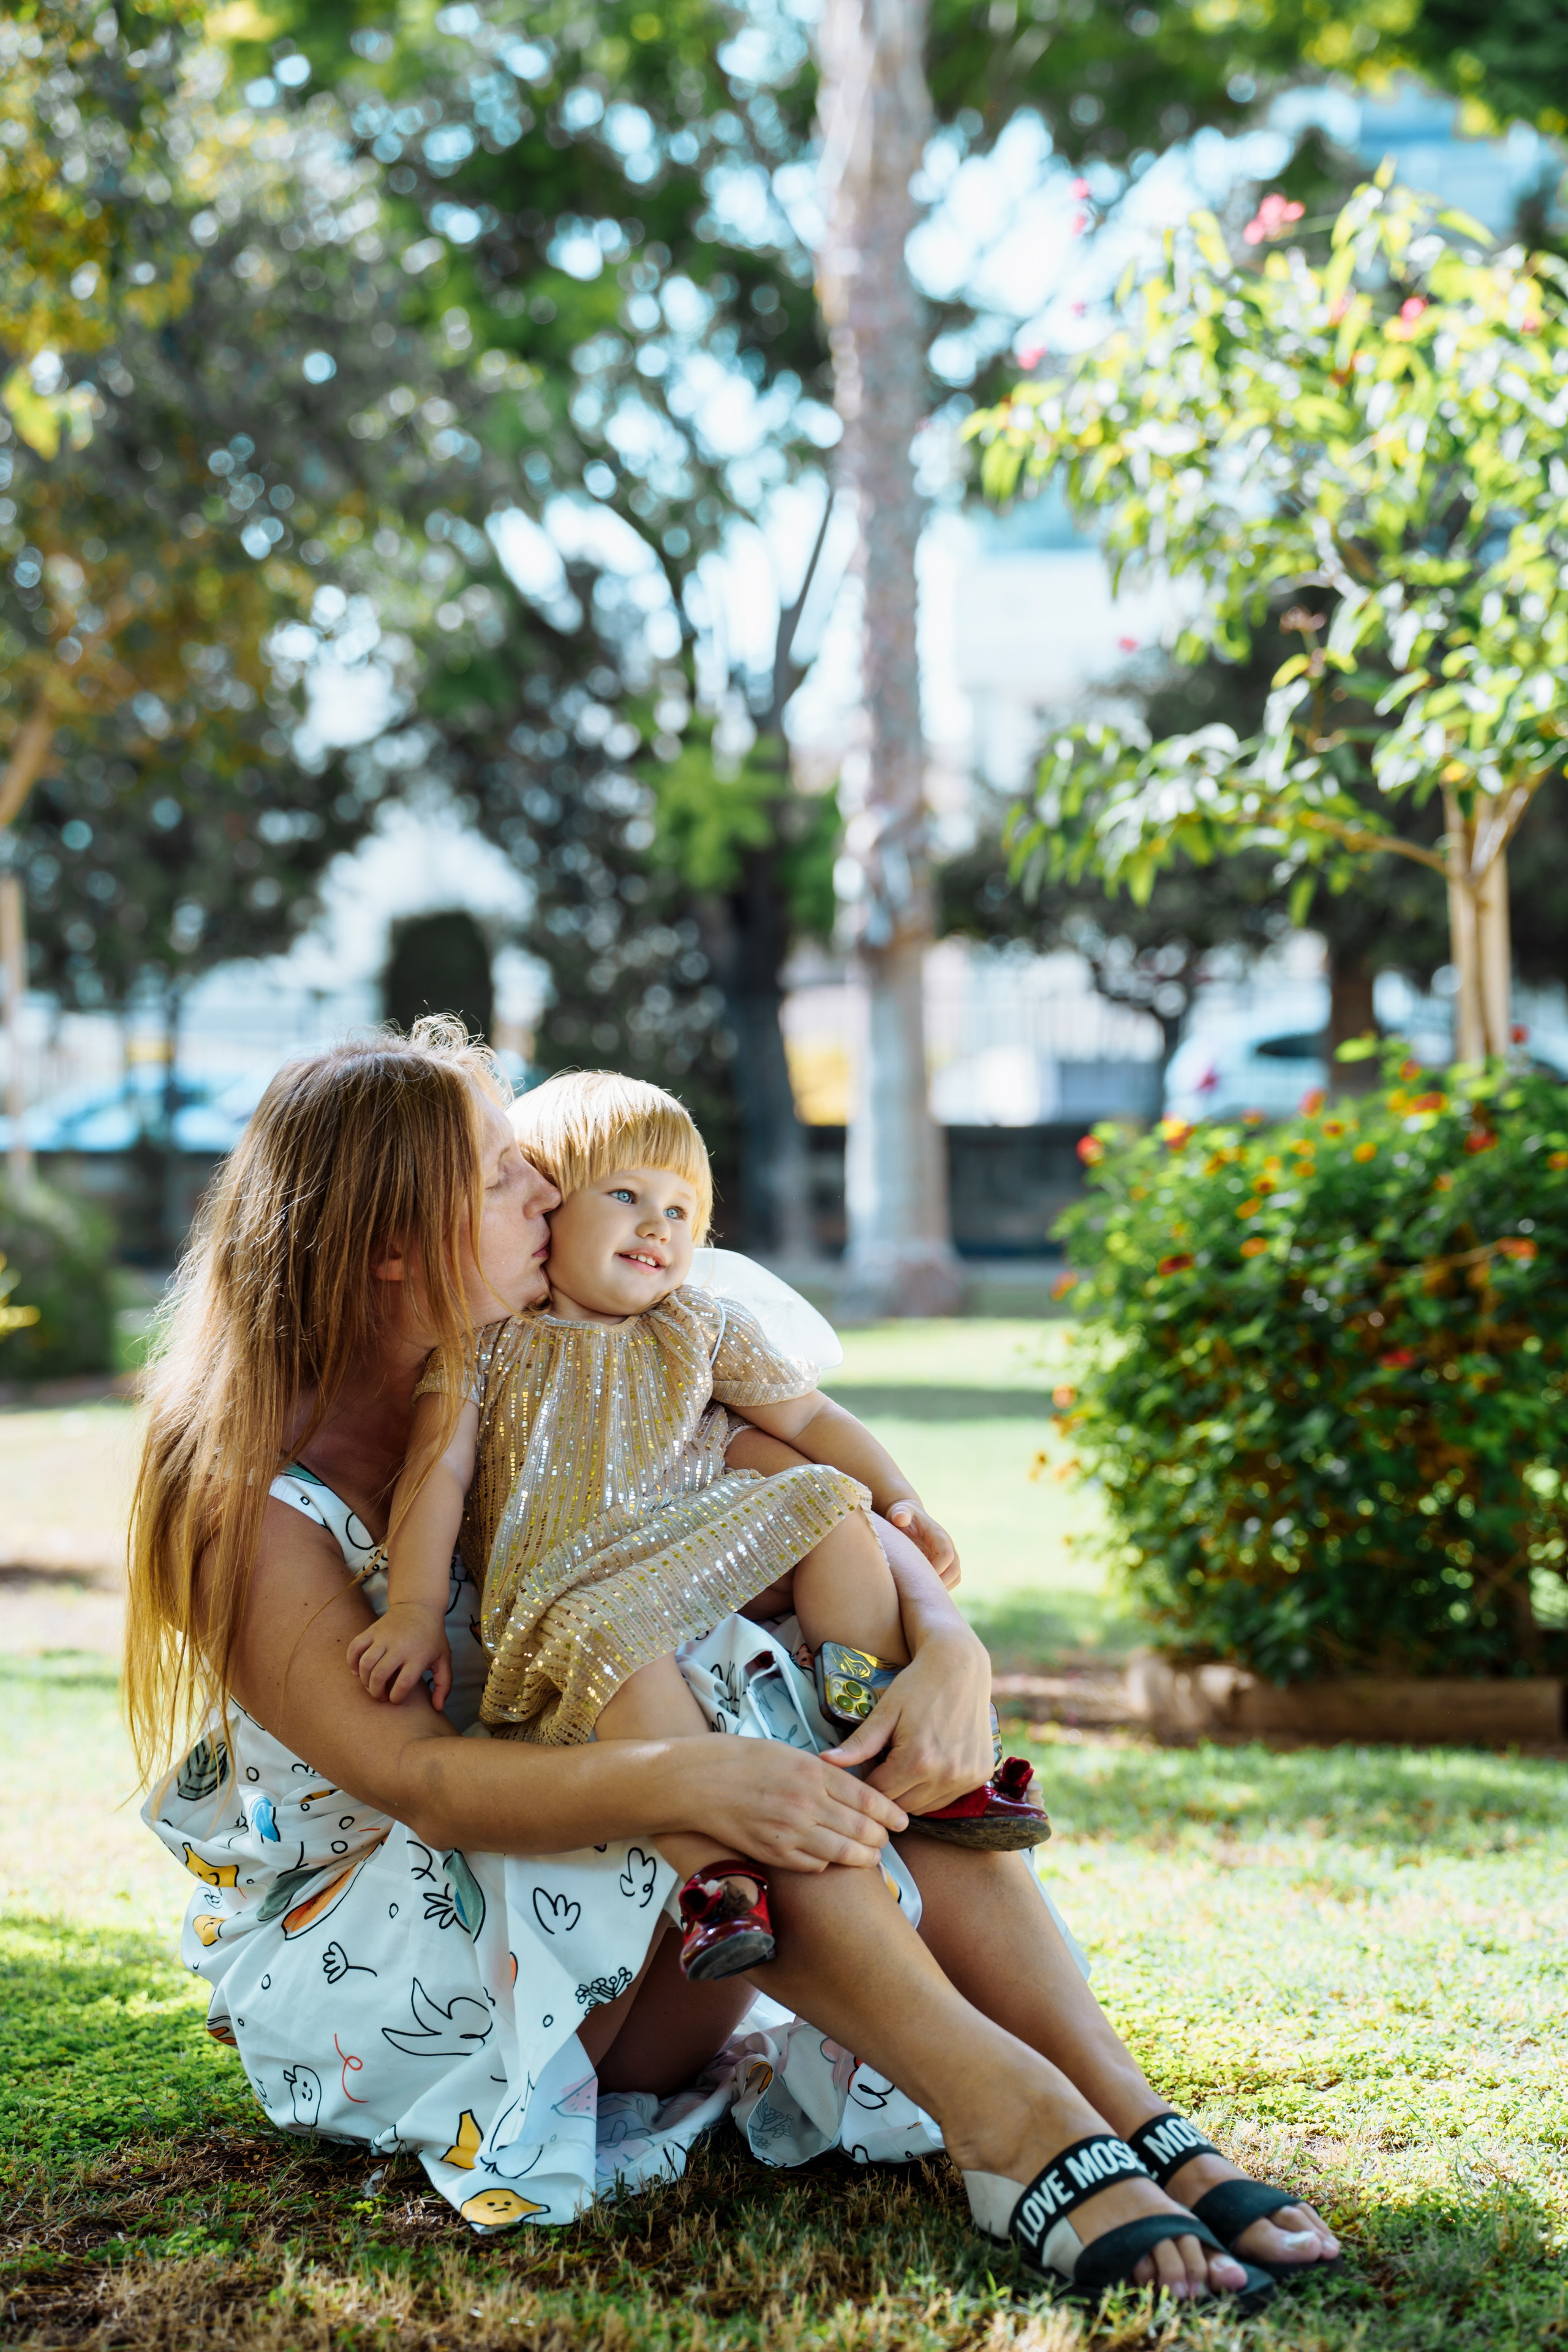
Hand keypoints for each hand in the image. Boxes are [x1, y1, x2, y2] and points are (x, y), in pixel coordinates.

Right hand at [347, 1604, 452, 1710]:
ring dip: (364, 1680)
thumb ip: (443, 1685)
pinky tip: (357, 1671)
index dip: (396, 1697)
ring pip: (365, 1664)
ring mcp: (384, 1637)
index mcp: (418, 1656)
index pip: (402, 1685)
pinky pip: (354, 1648)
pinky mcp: (372, 1630)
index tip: (395, 1698)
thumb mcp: (443, 1659)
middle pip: (379, 1676)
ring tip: (371, 1685)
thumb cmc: (432, 1637)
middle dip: (376, 1692)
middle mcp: (400, 1646)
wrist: (420, 1605)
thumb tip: (438, 1708)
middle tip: (381, 1695)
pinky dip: (351, 1662)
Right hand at [657, 1737, 907, 1872]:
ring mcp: (790, 1830)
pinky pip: (813, 1865)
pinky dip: (826, 1864)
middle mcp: (807, 1802)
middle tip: (886, 1840)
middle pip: (862, 1828)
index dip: (890, 1813)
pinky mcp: (773, 1852)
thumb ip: (822, 1773)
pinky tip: (829, 1860)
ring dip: (862, 1857)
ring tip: (870, 1857)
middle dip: (880, 1838)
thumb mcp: (789, 1753)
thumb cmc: (742, 1760)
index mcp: (814, 1772)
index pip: (867, 1798)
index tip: (902, 1821)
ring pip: (843, 1853)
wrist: (699, 1781)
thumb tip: (851, 1791)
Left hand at [824, 1627, 993, 1814]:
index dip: (867, 1780)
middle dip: (888, 1789)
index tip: (866, 1763)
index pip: (878, 1794)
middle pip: (901, 1805)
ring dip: (911, 1792)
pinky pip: (948, 1797)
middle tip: (886, 1760)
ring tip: (907, 1760)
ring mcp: (966, 1778)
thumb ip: (858, 1744)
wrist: (961, 1665)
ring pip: (925, 1806)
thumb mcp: (885, 1712)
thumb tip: (824, 1761)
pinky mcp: (980, 1775)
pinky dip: (934, 1788)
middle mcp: (946, 1775)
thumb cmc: (918, 1684)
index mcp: (917, 1761)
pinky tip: (930, 1762)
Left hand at [884, 1499, 959, 1587]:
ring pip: (955, 1577)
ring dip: (942, 1587)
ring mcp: (948, 1556)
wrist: (907, 1515)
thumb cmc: (902, 1514)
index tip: (918, 1577)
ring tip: (921, 1593)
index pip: (947, 1555)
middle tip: (919, 1592)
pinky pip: (951, 1580)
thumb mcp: (900, 1511)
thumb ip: (900, 1513)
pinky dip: (941, 1588)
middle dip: (941, 1583)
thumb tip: (900, 1519)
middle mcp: (948, 1546)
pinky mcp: (944, 1564)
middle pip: (955, 1570)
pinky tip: (922, 1590)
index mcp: (939, 1535)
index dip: (936, 1568)